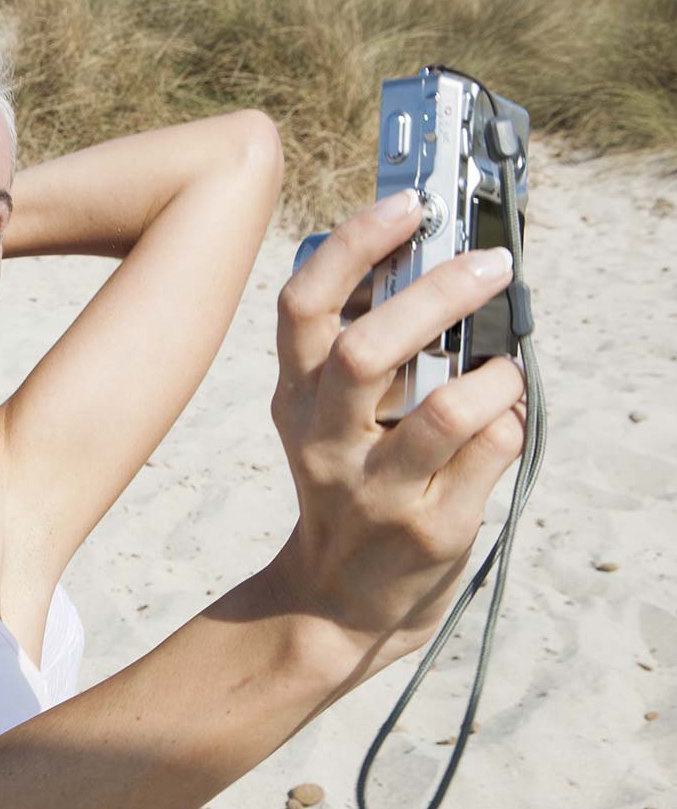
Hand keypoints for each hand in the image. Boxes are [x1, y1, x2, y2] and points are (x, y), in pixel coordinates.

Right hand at [268, 190, 525, 667]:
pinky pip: (491, 451)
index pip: (303, 306)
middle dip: (437, 294)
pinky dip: (512, 419)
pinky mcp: (431, 527)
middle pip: (367, 350)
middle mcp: (324, 441)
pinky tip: (505, 419)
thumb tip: (433, 263)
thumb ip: (360, 354)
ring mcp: (376, 489)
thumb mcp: (325, 421)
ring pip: (446, 408)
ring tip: (506, 366)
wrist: (334, 604)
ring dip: (495, 372)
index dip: (354, 244)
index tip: (410, 203)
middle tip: (489, 265)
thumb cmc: (349, 489)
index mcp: (295, 400)